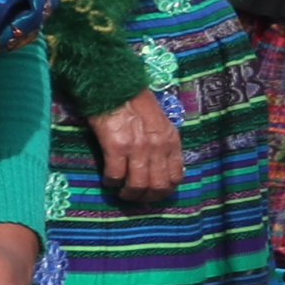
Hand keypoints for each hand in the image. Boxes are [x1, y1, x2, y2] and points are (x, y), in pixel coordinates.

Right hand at [87, 92, 182, 207]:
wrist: (115, 87)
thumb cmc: (136, 104)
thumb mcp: (160, 124)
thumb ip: (163, 144)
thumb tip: (158, 167)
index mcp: (171, 141)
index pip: (176, 177)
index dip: (164, 191)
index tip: (152, 193)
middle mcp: (158, 147)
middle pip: (157, 186)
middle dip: (146, 197)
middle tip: (135, 197)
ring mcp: (137, 148)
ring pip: (137, 185)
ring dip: (128, 193)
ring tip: (121, 192)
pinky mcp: (116, 147)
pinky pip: (115, 174)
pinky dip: (111, 182)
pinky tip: (108, 179)